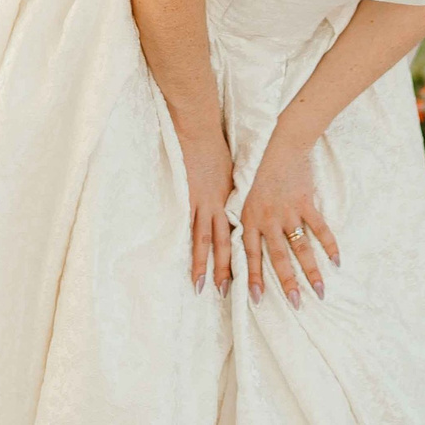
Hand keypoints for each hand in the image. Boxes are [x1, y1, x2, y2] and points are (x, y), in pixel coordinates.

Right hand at [178, 127, 235, 295]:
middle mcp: (220, 206)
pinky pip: (186, 226)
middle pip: (224, 243)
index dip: (242, 254)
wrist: (199, 132)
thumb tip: (235, 196)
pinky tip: (180, 260)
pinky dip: (184, 244)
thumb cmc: (217, 146)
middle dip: (224, 269)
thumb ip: (231, 187)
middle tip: (225, 292)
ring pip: (204, 241)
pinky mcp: (186, 198)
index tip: (245, 273)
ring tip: (200, 286)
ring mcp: (201, 204)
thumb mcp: (231, 169)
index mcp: (232, 199)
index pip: (237, 233)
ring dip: (203, 265)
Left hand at [236, 132, 337, 308]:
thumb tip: (249, 248)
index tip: (257, 299)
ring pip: (300, 248)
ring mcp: (288, 212)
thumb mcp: (248, 198)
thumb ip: (250, 223)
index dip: (253, 277)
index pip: (249, 255)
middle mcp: (268, 219)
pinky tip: (337, 262)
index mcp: (250, 220)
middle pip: (278, 258)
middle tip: (296, 304)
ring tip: (320, 292)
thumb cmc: (263, 173)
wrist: (281, 147)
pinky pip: (319, 229)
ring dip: (311, 272)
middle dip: (287, 283)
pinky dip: (329, 245)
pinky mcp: (306, 203)